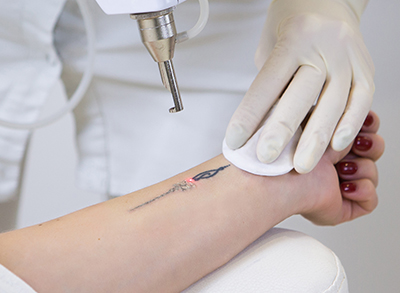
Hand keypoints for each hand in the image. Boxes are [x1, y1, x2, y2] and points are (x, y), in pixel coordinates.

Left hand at [225, 0, 373, 173]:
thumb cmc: (293, 24)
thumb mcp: (270, 45)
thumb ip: (270, 82)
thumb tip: (262, 123)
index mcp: (294, 38)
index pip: (268, 84)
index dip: (250, 116)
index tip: (236, 141)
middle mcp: (323, 46)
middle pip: (301, 95)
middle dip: (282, 132)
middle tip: (267, 158)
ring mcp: (348, 57)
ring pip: (333, 104)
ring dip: (316, 140)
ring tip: (301, 165)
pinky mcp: (366, 68)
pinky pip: (361, 101)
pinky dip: (348, 125)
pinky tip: (336, 146)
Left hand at [296, 111, 382, 224]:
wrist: (281, 177)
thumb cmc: (288, 148)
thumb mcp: (314, 118)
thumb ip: (336, 112)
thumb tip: (358, 109)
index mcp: (323, 140)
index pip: (358, 129)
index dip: (366, 125)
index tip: (364, 121)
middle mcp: (330, 161)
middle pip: (372, 150)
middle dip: (370, 145)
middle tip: (356, 145)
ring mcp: (336, 184)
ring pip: (372, 173)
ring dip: (362, 168)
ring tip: (340, 169)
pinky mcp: (342, 207)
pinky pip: (370, 201)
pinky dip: (363, 190)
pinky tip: (344, 186)